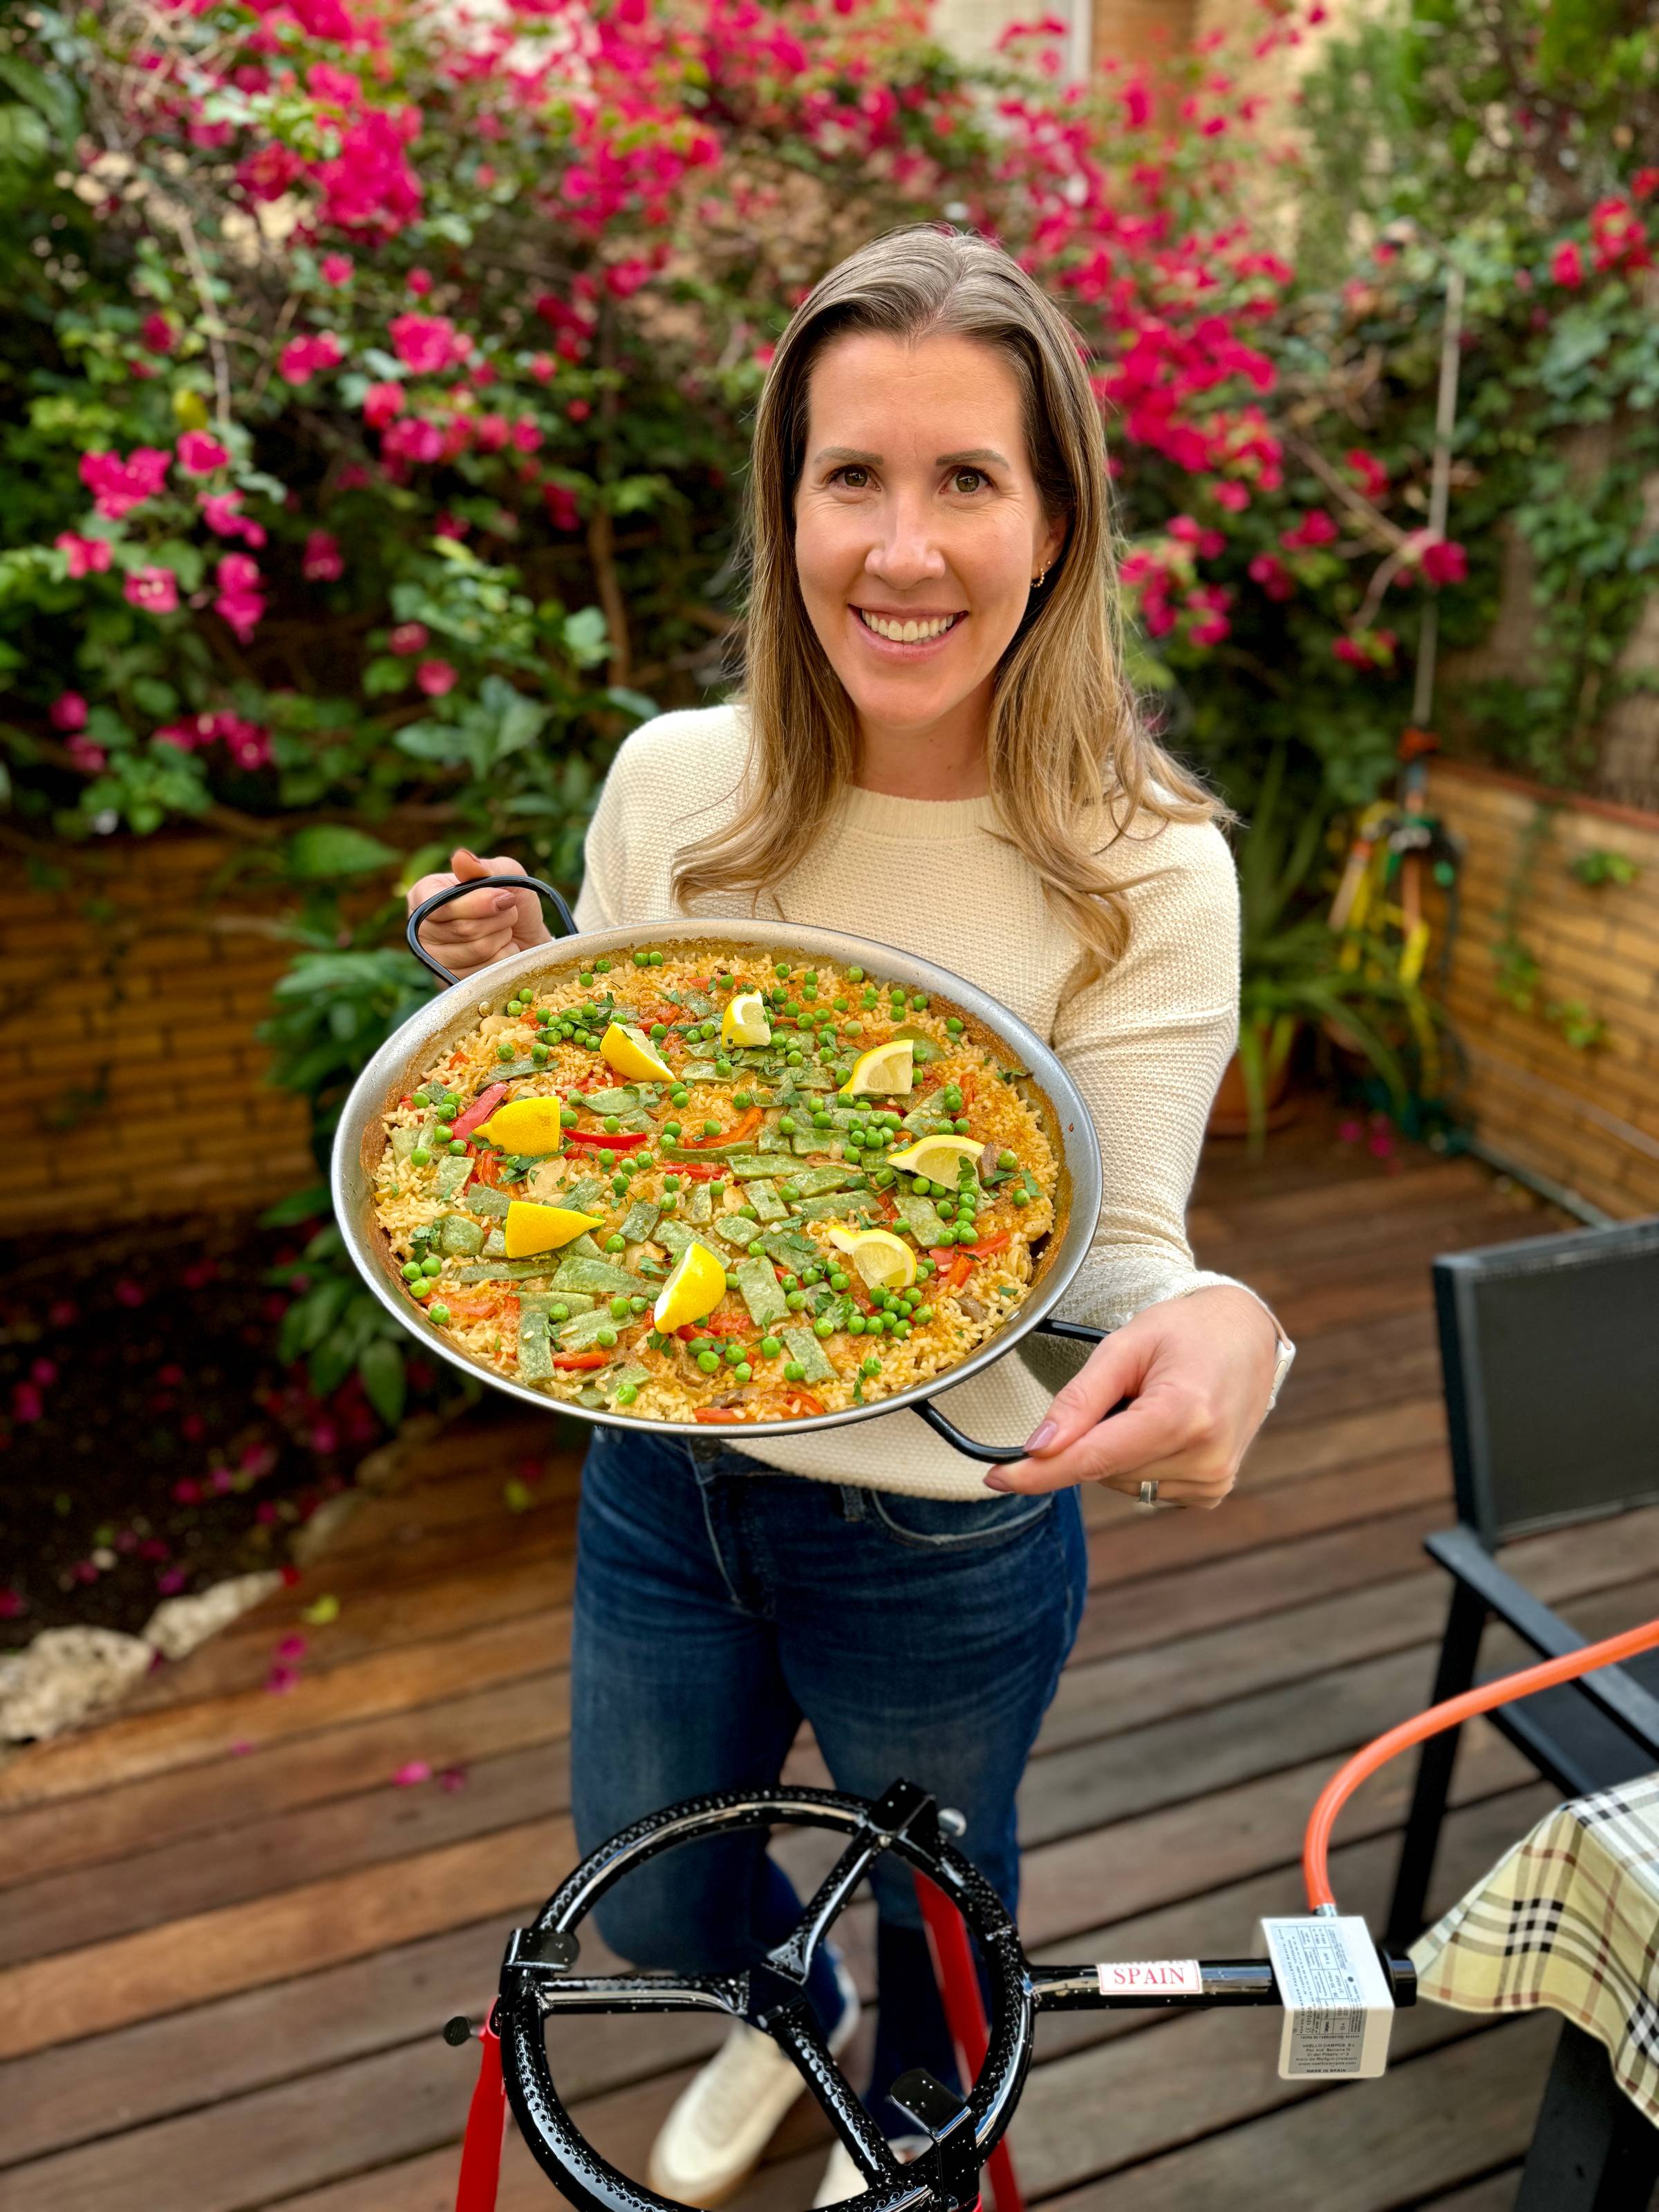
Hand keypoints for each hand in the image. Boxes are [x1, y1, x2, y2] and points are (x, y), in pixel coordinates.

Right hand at [405, 848, 550, 981]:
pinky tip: (503, 950)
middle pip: (461, 928)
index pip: (438, 904)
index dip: (475, 903)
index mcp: (425, 895)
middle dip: (497, 919)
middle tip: (507, 912)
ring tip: (505, 929)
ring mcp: (434, 959)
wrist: (529, 937)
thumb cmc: (512, 901)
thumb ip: (485, 867)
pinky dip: (504, 958)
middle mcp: (421, 928)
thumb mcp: (505, 873)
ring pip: (475, 950)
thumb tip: (461, 858)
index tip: (504, 898)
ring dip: (502, 936)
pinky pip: (484, 971)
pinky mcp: (452, 983)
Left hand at [983, 1286, 1281, 1507]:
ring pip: (1119, 1483)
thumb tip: (1037, 1448)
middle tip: (1120, 1390)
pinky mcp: (1212, 1491)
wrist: (1247, 1336)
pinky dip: (1135, 1461)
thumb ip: (1079, 1398)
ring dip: (1113, 1449)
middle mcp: (1204, 1457)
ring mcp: (1213, 1480)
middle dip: (1088, 1437)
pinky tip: (1158, 1426)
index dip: (1038, 1473)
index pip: (1092, 1458)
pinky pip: (1144, 1489)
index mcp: (1183, 1414)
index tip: (995, 1478)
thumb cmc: (1185, 1331)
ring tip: (1147, 1402)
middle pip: (1102, 1470)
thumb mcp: (1125, 1346)